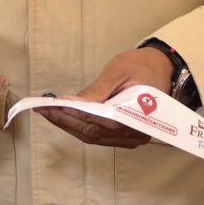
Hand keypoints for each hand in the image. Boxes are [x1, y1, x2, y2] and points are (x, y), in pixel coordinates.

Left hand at [43, 47, 172, 147]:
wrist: (159, 68)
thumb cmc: (141, 66)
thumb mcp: (118, 72)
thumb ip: (96, 91)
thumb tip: (71, 102)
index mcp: (139, 116)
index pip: (101, 121)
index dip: (76, 115)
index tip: (53, 106)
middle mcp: (136, 133)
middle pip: (94, 132)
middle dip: (66, 121)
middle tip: (44, 110)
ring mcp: (131, 137)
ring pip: (93, 137)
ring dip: (69, 126)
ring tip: (48, 114)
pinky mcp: (124, 136)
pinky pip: (98, 136)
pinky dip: (79, 128)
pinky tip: (64, 118)